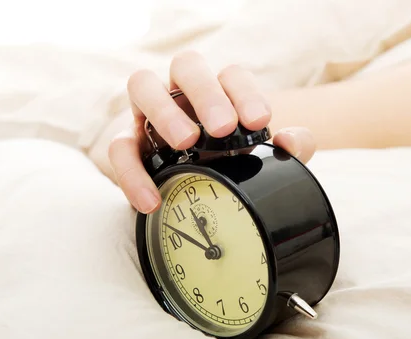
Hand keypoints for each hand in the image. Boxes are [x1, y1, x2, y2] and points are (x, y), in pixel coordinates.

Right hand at [108, 51, 315, 213]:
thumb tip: (289, 142)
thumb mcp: (265, 159)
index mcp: (220, 92)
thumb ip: (292, 147)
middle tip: (223, 128)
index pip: (231, 75)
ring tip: (185, 142)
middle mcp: (183, 93)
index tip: (259, 121)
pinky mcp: (127, 141)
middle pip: (187, 66)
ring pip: (142, 85)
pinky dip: (131, 172)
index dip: (245, 93)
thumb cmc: (232, 165)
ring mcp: (150, 112)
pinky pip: (118, 147)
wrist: (194, 193)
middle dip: (206, 93)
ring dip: (164, 110)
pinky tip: (152, 199)